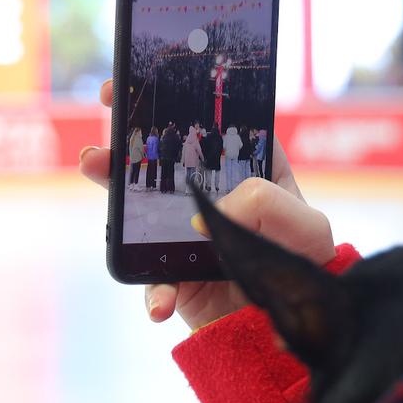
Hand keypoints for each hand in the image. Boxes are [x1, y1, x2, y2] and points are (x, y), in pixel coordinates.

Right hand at [80, 81, 335, 331]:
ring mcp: (188, 234)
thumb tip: (213, 208)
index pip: (216, 126)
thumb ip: (268, 205)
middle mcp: (214, 196)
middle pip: (167, 155)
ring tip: (95, 164)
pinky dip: (151, 291)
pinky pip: (151, 279)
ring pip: (141, 205)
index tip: (153, 77)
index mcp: (250, 172)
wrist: (293, 326)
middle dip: (133, 128)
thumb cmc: (307, 265)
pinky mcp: (176, 276)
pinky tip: (160, 302)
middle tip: (109, 103)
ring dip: (114, 184)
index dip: (184, 98)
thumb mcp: (306, 228)